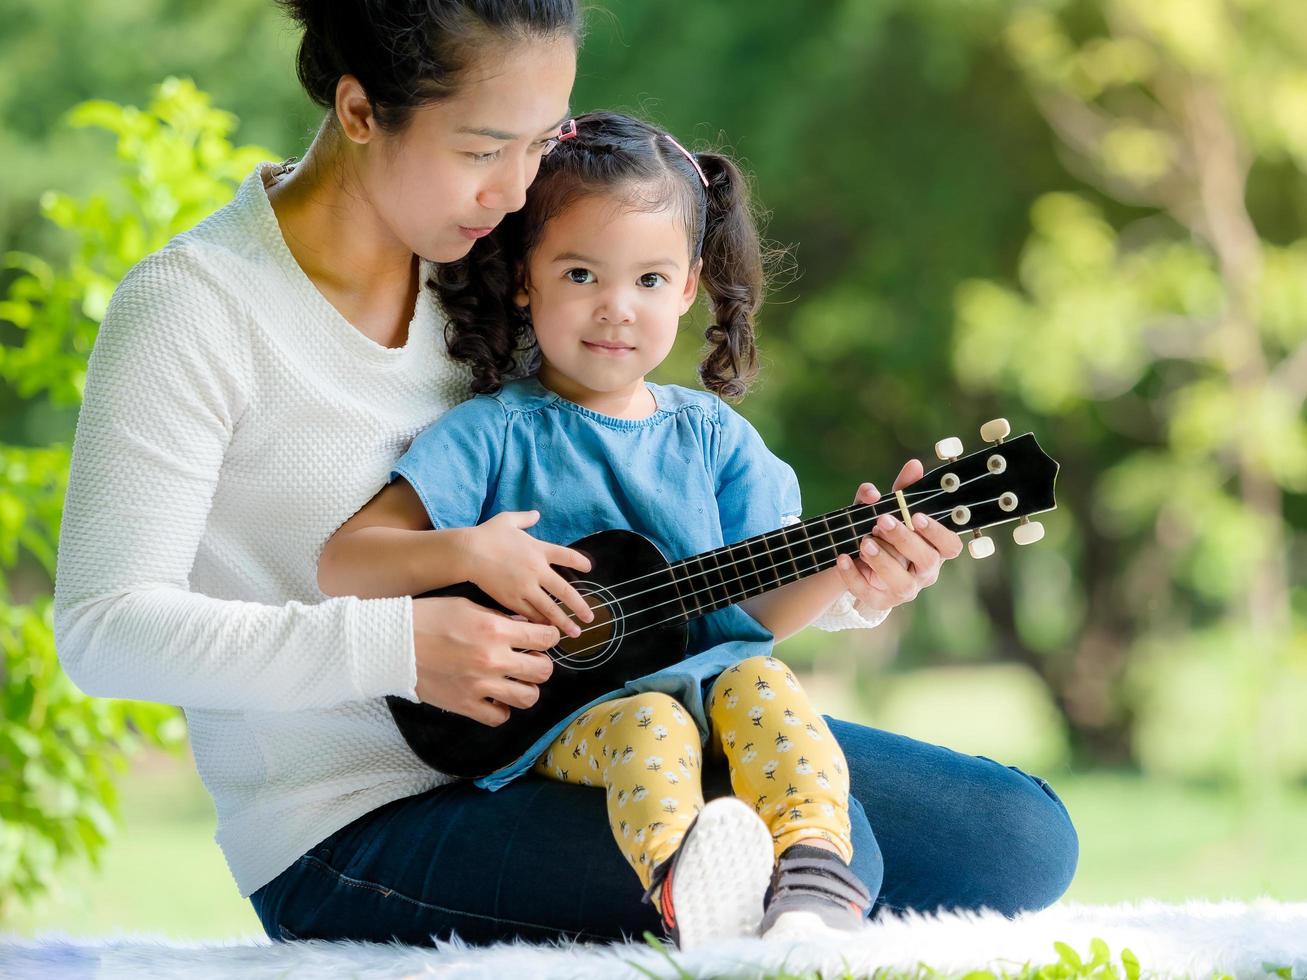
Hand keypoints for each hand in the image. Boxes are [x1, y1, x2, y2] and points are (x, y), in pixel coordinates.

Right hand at [412, 595, 558, 726]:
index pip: (545, 638)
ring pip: (528, 698)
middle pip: (543, 671)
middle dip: (542, 664)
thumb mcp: (467, 605)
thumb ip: (499, 617)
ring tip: (516, 680)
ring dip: (527, 689)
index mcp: (495, 630)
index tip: (543, 637)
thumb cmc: (428, 617)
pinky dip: (502, 709)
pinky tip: (495, 697)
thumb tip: (523, 625)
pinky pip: (499, 717)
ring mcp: (480, 686)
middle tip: (530, 659)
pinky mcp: (465, 705)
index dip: (549, 637)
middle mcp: (492, 660)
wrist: (392, 643)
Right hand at [459, 511, 594, 636]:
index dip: (580, 562)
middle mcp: (537, 570)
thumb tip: (536, 513)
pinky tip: (547, 630)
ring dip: (563, 621)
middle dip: (579, 606)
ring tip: (574, 632)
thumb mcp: (508, 520)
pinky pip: (530, 614)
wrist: (469, 552)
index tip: (589, 569)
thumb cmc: (487, 534)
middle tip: (590, 617)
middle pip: (565, 591)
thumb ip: (524, 518)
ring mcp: (526, 587)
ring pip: (550, 609)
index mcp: (539, 549)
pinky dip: (540, 623)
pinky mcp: (512, 599)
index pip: (567, 555)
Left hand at [832, 459, 963, 613]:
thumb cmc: (885, 533)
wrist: (860, 561)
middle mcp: (925, 572)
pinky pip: (868, 593)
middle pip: (926, 560)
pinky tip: (842, 557)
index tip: (917, 516)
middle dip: (905, 540)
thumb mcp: (891, 509)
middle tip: (882, 521)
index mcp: (934, 549)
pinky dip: (853, 576)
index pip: (951, 546)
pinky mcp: (880, 601)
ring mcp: (904, 590)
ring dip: (883, 561)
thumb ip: (902, 489)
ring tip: (864, 542)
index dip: (938, 532)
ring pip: (902, 584)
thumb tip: (914, 465)